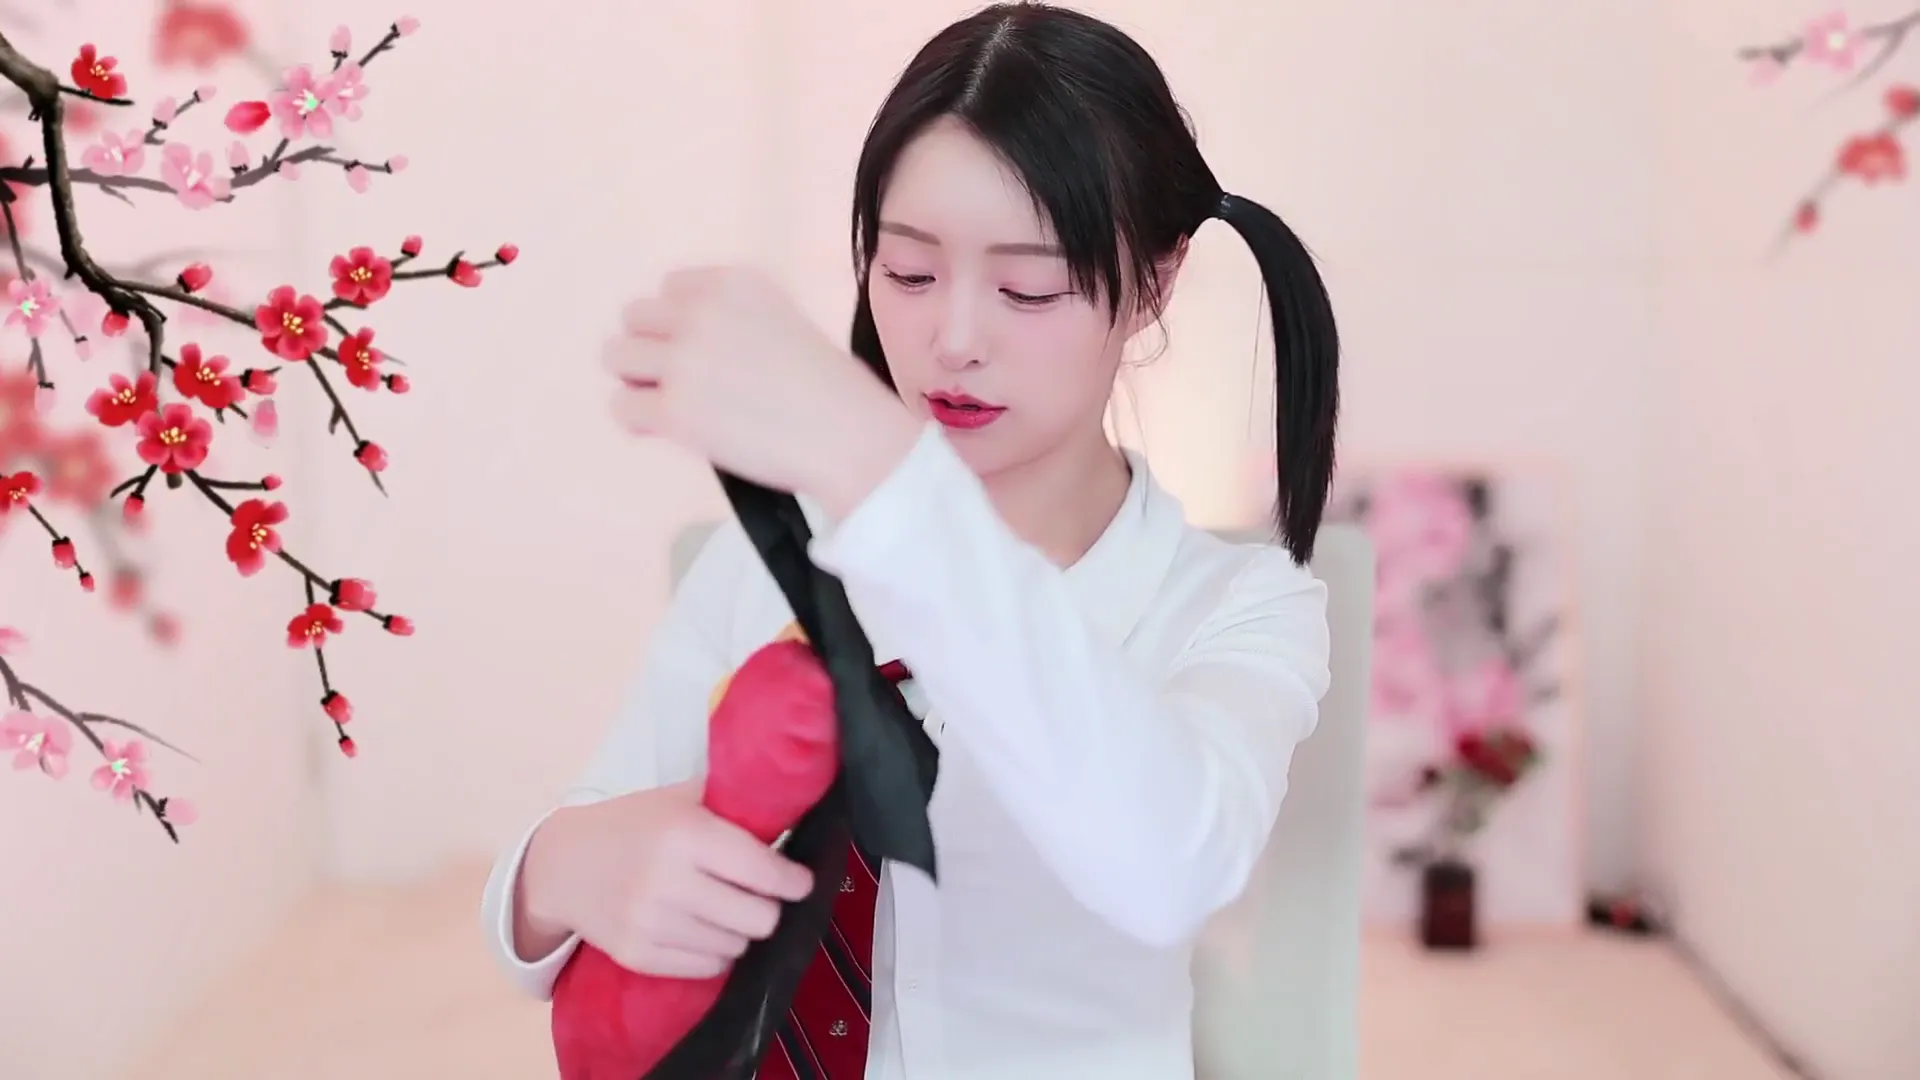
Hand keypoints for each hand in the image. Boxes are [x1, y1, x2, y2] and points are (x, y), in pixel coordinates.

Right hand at [520, 779, 814, 979]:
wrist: (564, 864)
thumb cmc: (634, 824)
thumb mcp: (680, 800)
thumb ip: (730, 807)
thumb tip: (792, 810)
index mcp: (685, 834)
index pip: (761, 870)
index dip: (792, 881)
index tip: (801, 882)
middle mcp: (668, 881)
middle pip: (758, 918)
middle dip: (769, 908)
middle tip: (762, 896)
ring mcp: (650, 924)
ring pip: (735, 946)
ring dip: (741, 930)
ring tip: (729, 911)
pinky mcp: (637, 955)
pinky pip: (706, 967)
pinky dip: (716, 952)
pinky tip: (706, 930)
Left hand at [601, 266, 919, 510]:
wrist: (848, 437)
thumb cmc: (829, 391)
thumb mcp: (781, 323)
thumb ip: (729, 321)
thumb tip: (672, 350)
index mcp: (733, 283)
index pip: (670, 288)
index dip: (679, 324)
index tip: (705, 353)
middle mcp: (702, 312)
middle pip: (635, 317)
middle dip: (652, 348)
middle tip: (681, 382)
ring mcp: (684, 359)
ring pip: (617, 356)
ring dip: (638, 380)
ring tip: (671, 405)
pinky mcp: (674, 409)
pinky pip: (621, 406)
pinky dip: (638, 420)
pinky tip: (666, 430)